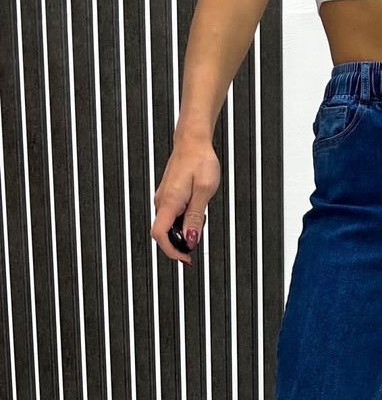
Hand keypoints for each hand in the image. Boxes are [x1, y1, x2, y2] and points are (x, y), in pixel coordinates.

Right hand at [151, 134, 220, 266]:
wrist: (193, 141)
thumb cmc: (200, 161)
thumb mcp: (204, 191)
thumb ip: (196, 217)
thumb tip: (191, 239)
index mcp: (169, 202)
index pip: (159, 235)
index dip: (171, 251)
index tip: (186, 258)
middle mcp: (162, 201)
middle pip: (164, 233)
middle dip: (180, 242)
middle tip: (198, 238)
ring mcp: (164, 198)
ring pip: (169, 225)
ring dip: (184, 230)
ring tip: (201, 218)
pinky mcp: (169, 195)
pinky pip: (173, 215)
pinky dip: (184, 220)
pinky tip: (196, 211)